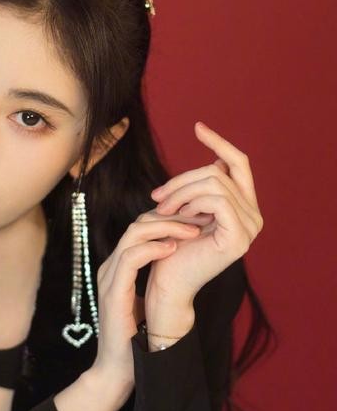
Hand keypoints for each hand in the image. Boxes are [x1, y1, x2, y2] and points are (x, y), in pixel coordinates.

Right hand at [91, 204, 202, 382]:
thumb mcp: (148, 300)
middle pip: (137, 224)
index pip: (141, 228)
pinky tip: (174, 249)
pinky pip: (131, 257)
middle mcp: (111, 267)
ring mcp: (109, 277)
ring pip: (134, 234)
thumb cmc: (136, 339)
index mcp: (119, 267)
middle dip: (171, 217)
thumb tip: (184, 264)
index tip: (197, 221)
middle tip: (199, 219)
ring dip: (166, 228)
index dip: (169, 220)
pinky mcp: (113, 291)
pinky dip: (153, 248)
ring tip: (192, 231)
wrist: (118, 370)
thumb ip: (157, 279)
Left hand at [146, 121, 263, 305]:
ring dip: (181, 192)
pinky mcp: (239, 237)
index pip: (238, 163)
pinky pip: (216, 199)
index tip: (198, 127)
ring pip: (214, 182)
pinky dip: (191, 202)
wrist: (166, 283)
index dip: (219, 142)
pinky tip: (176, 215)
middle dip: (183, 179)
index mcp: (244, 207)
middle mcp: (254, 216)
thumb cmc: (171, 247)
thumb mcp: (186, 208)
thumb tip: (217, 157)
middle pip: (219, 171)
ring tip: (161, 209)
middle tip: (156, 197)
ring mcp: (250, 227)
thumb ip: (203, 187)